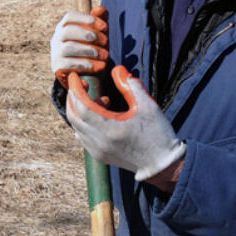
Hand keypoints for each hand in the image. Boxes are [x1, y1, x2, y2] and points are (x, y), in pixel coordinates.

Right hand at [50, 7, 109, 86]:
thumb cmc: (92, 49)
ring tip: (105, 55)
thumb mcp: (98, 35)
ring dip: (90, 50)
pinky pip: (69, 64)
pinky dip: (86, 64)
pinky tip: (98, 66)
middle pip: (68, 30)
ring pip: (69, 47)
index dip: (87, 19)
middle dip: (88, 34)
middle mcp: (57, 37)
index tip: (104, 27)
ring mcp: (55, 52)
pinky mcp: (57, 67)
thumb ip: (100, 20)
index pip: (70, 16)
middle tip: (105, 41)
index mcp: (65, 26)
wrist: (85, 75)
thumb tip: (99, 9)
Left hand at [67, 65, 185, 181]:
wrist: (162, 165)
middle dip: (74, 98)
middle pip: (74, 116)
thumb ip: (131, 86)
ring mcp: (97, 151)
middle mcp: (98, 142)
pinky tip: (100, 116)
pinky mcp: (99, 156)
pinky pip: (82, 136)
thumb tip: (118, 70)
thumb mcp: (148, 106)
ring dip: (81, 110)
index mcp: (109, 129)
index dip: (76, 89)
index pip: (82, 106)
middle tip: (83, 85)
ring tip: (103, 101)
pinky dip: (85, 123)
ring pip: (77, 126)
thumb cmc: (158, 135)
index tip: (75, 77)